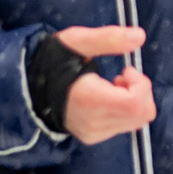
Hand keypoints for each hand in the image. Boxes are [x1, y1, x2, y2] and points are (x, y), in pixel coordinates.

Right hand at [54, 25, 155, 145]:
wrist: (30, 87)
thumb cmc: (54, 60)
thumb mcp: (77, 41)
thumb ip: (108, 38)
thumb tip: (140, 36)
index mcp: (89, 99)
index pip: (135, 104)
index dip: (141, 85)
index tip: (126, 70)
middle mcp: (94, 122)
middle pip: (142, 114)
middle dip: (141, 91)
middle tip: (122, 76)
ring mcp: (94, 133)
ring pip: (137, 121)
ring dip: (135, 100)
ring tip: (113, 86)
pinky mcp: (93, 137)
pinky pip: (125, 125)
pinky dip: (125, 110)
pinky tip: (107, 97)